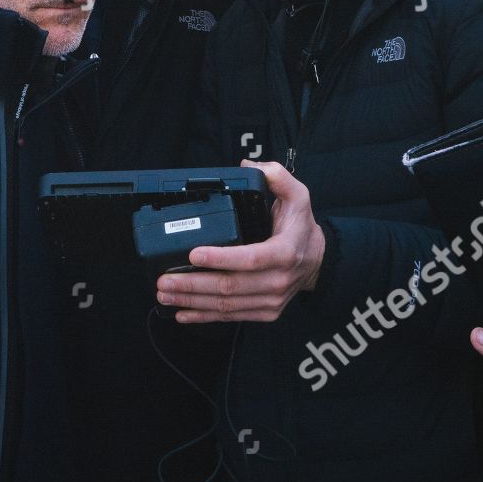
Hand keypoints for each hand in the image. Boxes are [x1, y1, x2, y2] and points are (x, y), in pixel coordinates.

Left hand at [155, 160, 323, 322]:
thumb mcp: (298, 196)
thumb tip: (249, 165)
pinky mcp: (264, 312)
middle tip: (165, 280)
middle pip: (230, 286)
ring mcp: (270, 300)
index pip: (250, 258)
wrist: (317, 261)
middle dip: (193, 284)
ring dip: (192, 302)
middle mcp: (277, 280)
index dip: (220, 258)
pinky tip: (182, 313)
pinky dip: (204, 316)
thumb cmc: (301, 228)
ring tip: (165, 294)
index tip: (193, 254)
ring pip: (227, 305)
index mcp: (284, 252)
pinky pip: (231, 316)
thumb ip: (277, 176)